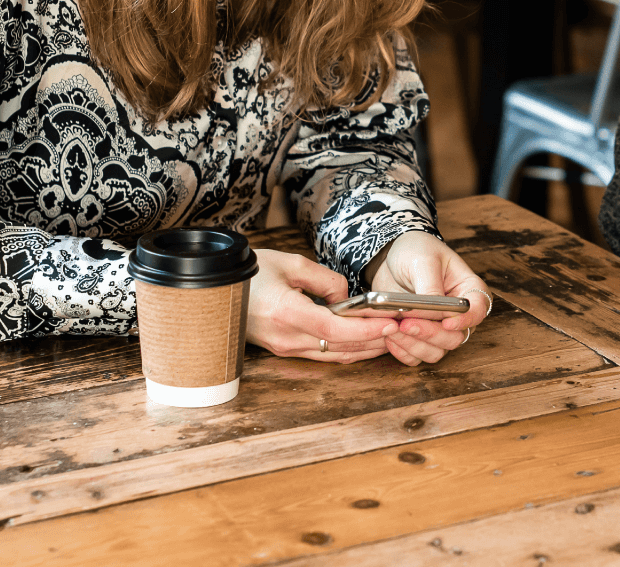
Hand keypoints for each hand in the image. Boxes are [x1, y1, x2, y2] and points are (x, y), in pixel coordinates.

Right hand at [246, 249, 395, 362]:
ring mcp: (284, 347)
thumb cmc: (253, 271)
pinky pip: (321, 354)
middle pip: (339, 348)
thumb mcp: (292, 264)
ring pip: (332, 356)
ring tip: (389, 338)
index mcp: (287, 313)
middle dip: (373, 342)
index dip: (366, 330)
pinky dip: (345, 349)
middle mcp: (286, 338)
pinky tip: (363, 341)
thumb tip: (346, 297)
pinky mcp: (284, 349)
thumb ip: (325, 280)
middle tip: (401, 332)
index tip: (390, 323)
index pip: (335, 330)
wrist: (218, 288)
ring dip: (363, 349)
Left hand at [368, 231, 489, 366]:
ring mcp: (438, 327)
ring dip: (415, 345)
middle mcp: (457, 313)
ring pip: (437, 351)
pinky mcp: (419, 336)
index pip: (478, 310)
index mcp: (468, 288)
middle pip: (456, 336)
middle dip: (431, 334)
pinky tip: (389, 337)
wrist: (390, 255)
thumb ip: (430, 288)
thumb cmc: (414, 249)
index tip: (447, 322)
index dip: (466, 320)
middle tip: (407, 323)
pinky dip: (403, 351)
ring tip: (393, 329)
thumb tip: (433, 315)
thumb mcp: (423, 260)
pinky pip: (416, 356)